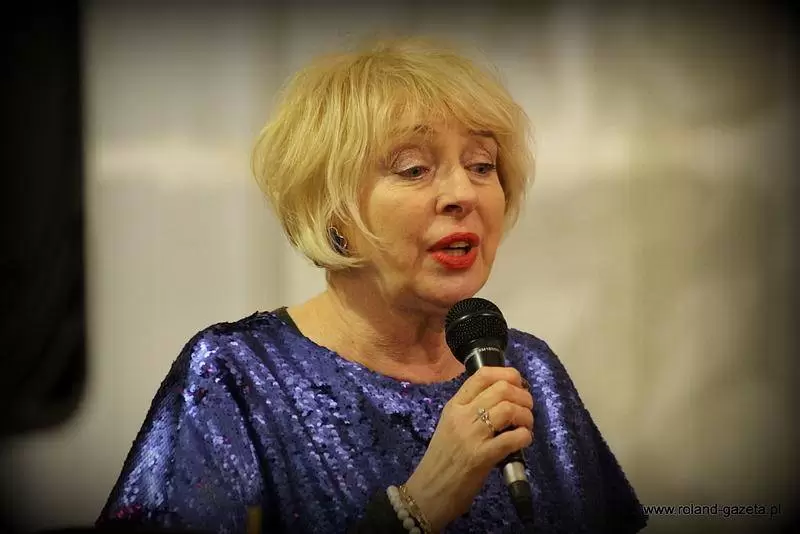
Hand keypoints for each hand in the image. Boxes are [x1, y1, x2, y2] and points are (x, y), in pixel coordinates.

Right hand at [403, 366, 533, 532]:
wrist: (428, 491)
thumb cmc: (442, 459)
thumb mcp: (450, 426)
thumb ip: (471, 410)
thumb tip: (503, 398)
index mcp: (454, 405)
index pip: (482, 375)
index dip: (507, 374)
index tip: (518, 384)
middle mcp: (462, 415)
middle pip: (501, 389)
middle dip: (523, 396)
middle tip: (527, 408)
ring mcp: (471, 436)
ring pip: (509, 409)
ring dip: (526, 416)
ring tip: (526, 426)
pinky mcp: (481, 457)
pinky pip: (512, 438)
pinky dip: (525, 437)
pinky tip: (523, 441)